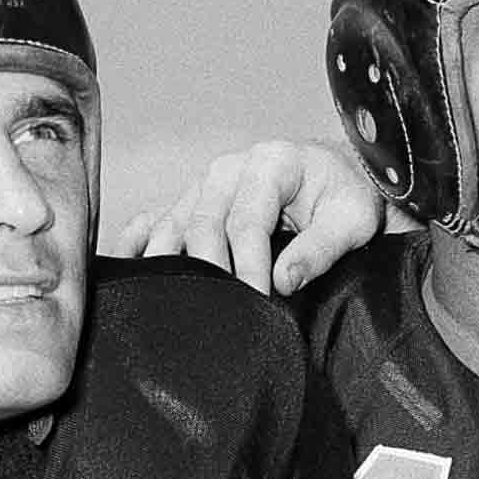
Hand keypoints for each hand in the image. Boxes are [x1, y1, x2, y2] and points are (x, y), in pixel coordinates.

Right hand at [111, 139, 393, 295]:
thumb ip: (321, 249)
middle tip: (218, 314)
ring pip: (173, 223)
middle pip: (202, 223)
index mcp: (271, 164)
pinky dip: (137, 243)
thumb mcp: (352, 221)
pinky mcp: (194, 200)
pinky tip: (125, 271)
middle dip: (208, 272)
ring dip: (167, 264)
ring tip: (166, 304)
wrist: (340, 175)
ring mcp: (205, 184)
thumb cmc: (348, 197)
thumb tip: (283, 280)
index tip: (256, 302)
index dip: (247, 266)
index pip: (247, 222)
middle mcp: (230, 168)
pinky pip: (155, 218)